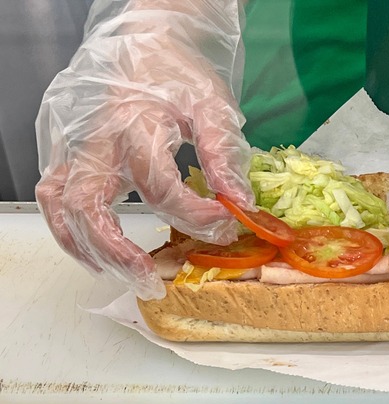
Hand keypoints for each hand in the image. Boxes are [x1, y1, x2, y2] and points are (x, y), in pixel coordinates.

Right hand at [35, 0, 252, 299]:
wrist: (143, 43)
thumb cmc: (178, 74)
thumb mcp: (213, 105)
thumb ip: (224, 153)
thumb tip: (240, 202)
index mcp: (136, 123)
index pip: (158, 185)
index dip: (193, 214)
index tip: (226, 224)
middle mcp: (96, 138)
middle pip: (90, 204)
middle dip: (119, 251)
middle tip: (152, 279)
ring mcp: (73, 145)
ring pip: (62, 207)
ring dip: (89, 248)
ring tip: (125, 275)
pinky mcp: (64, 150)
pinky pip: (53, 197)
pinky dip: (70, 231)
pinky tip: (98, 253)